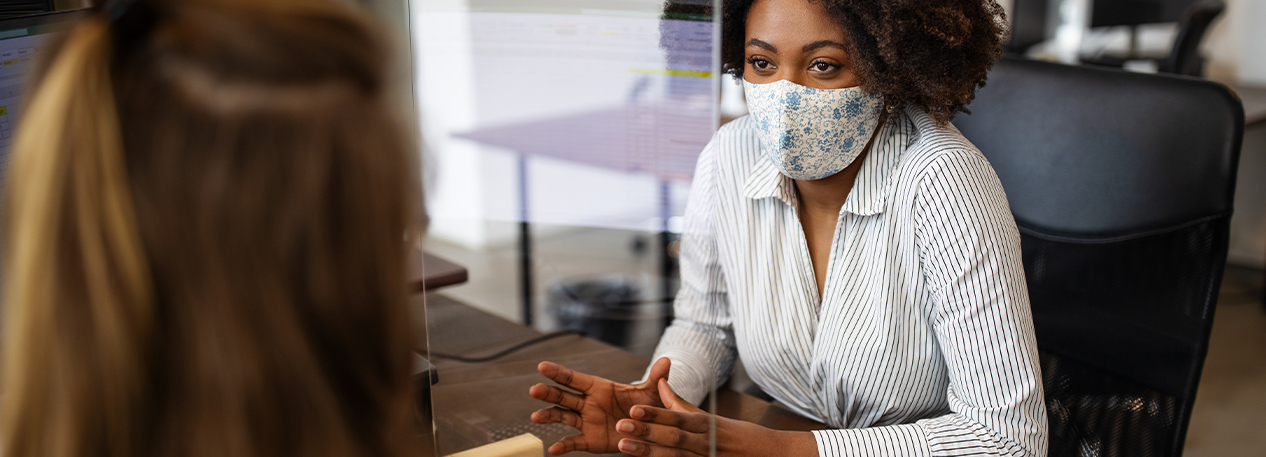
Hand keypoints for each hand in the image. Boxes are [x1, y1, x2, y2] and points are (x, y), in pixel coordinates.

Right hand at [529, 358, 671, 454]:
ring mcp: (586, 421)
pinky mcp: (589, 439)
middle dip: (549, 393)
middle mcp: (588, 403)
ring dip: (548, 416)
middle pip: (564, 396)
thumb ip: (656, 379)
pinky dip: (563, 447)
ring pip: (563, 417)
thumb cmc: (646, 406)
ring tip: (535, 417)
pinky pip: (573, 443)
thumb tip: (668, 361)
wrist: (647, 428)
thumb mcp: (652, 393)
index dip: (559, 372)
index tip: (542, 366)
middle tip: (534, 390)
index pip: (575, 378)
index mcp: (599, 387)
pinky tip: (552, 450)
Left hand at [613, 379, 817, 456]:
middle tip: (621, 426)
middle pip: (673, 438)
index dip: (655, 415)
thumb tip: (659, 386)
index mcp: (707, 426)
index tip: (633, 410)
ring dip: (648, 453)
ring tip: (624, 447)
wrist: (771, 456)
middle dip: (646, 432)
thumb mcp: (711, 418)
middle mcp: (706, 444)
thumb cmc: (739, 436)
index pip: (678, 418)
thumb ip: (681, 405)